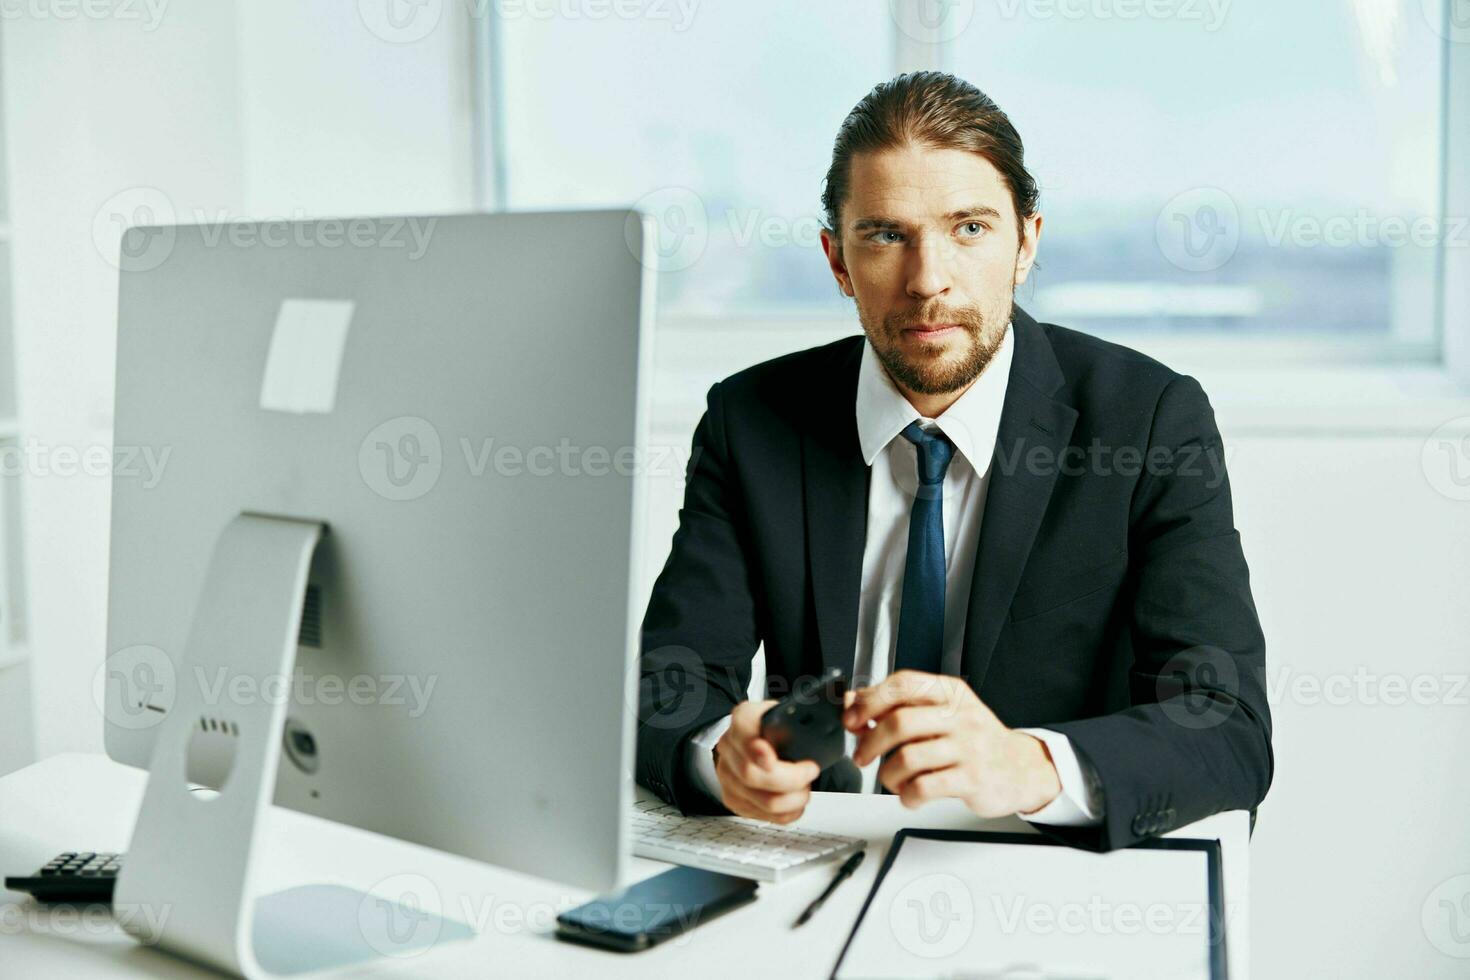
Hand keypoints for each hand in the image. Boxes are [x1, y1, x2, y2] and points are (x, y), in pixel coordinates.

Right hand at [713, 700, 821, 824]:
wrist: (752, 739)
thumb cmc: (775, 726)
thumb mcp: (789, 709)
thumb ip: (811, 709)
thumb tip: (843, 705)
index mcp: (743, 719)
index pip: (743, 733)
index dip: (756, 750)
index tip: (772, 760)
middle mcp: (730, 748)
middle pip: (753, 775)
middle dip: (792, 779)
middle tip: (811, 771)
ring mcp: (728, 776)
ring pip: (764, 800)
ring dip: (794, 799)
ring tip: (805, 788)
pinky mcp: (734, 799)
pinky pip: (765, 815)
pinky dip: (788, 812)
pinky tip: (795, 800)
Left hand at [843, 670, 1060, 816]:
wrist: (1020, 768)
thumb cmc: (973, 739)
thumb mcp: (940, 712)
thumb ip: (898, 705)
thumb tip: (852, 703)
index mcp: (949, 693)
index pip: (903, 684)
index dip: (871, 700)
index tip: (852, 719)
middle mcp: (960, 716)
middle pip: (900, 722)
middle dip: (870, 742)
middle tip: (862, 756)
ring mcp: (968, 747)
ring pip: (908, 758)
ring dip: (888, 774)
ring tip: (891, 779)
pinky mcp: (972, 779)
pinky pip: (925, 787)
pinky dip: (907, 795)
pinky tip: (910, 796)